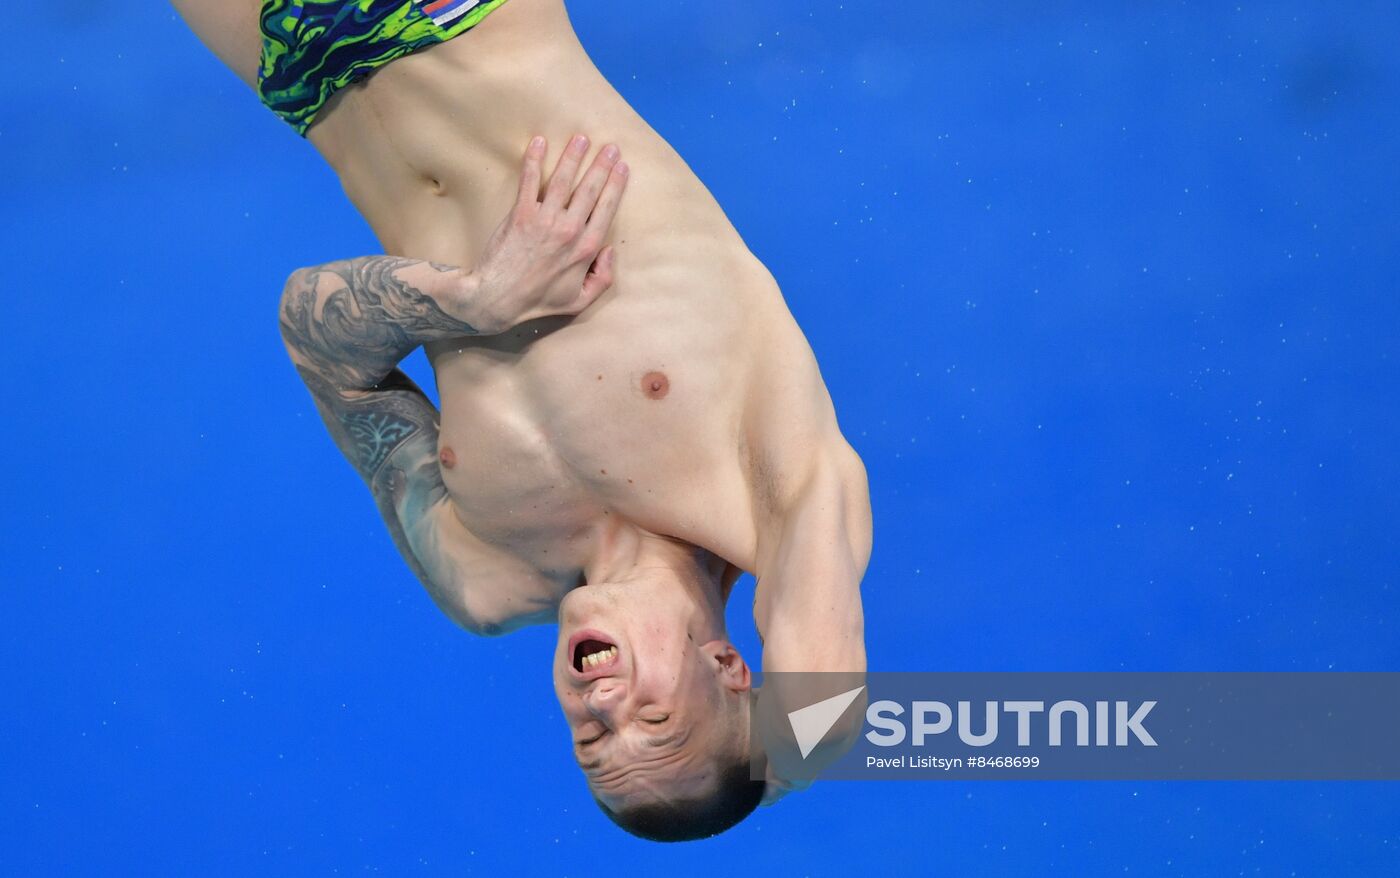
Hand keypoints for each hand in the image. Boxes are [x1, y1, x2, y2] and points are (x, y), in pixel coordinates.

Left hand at [470, 134, 628, 333]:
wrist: (498, 298)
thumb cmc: (538, 301)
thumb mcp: (580, 301)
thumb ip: (603, 278)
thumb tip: (611, 250)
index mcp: (586, 249)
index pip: (607, 209)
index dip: (616, 185)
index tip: (622, 167)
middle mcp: (569, 230)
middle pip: (590, 190)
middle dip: (602, 165)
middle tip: (610, 147)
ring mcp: (544, 220)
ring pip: (564, 180)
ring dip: (574, 156)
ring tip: (581, 138)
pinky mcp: (521, 214)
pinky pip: (530, 181)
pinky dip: (534, 160)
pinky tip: (539, 142)